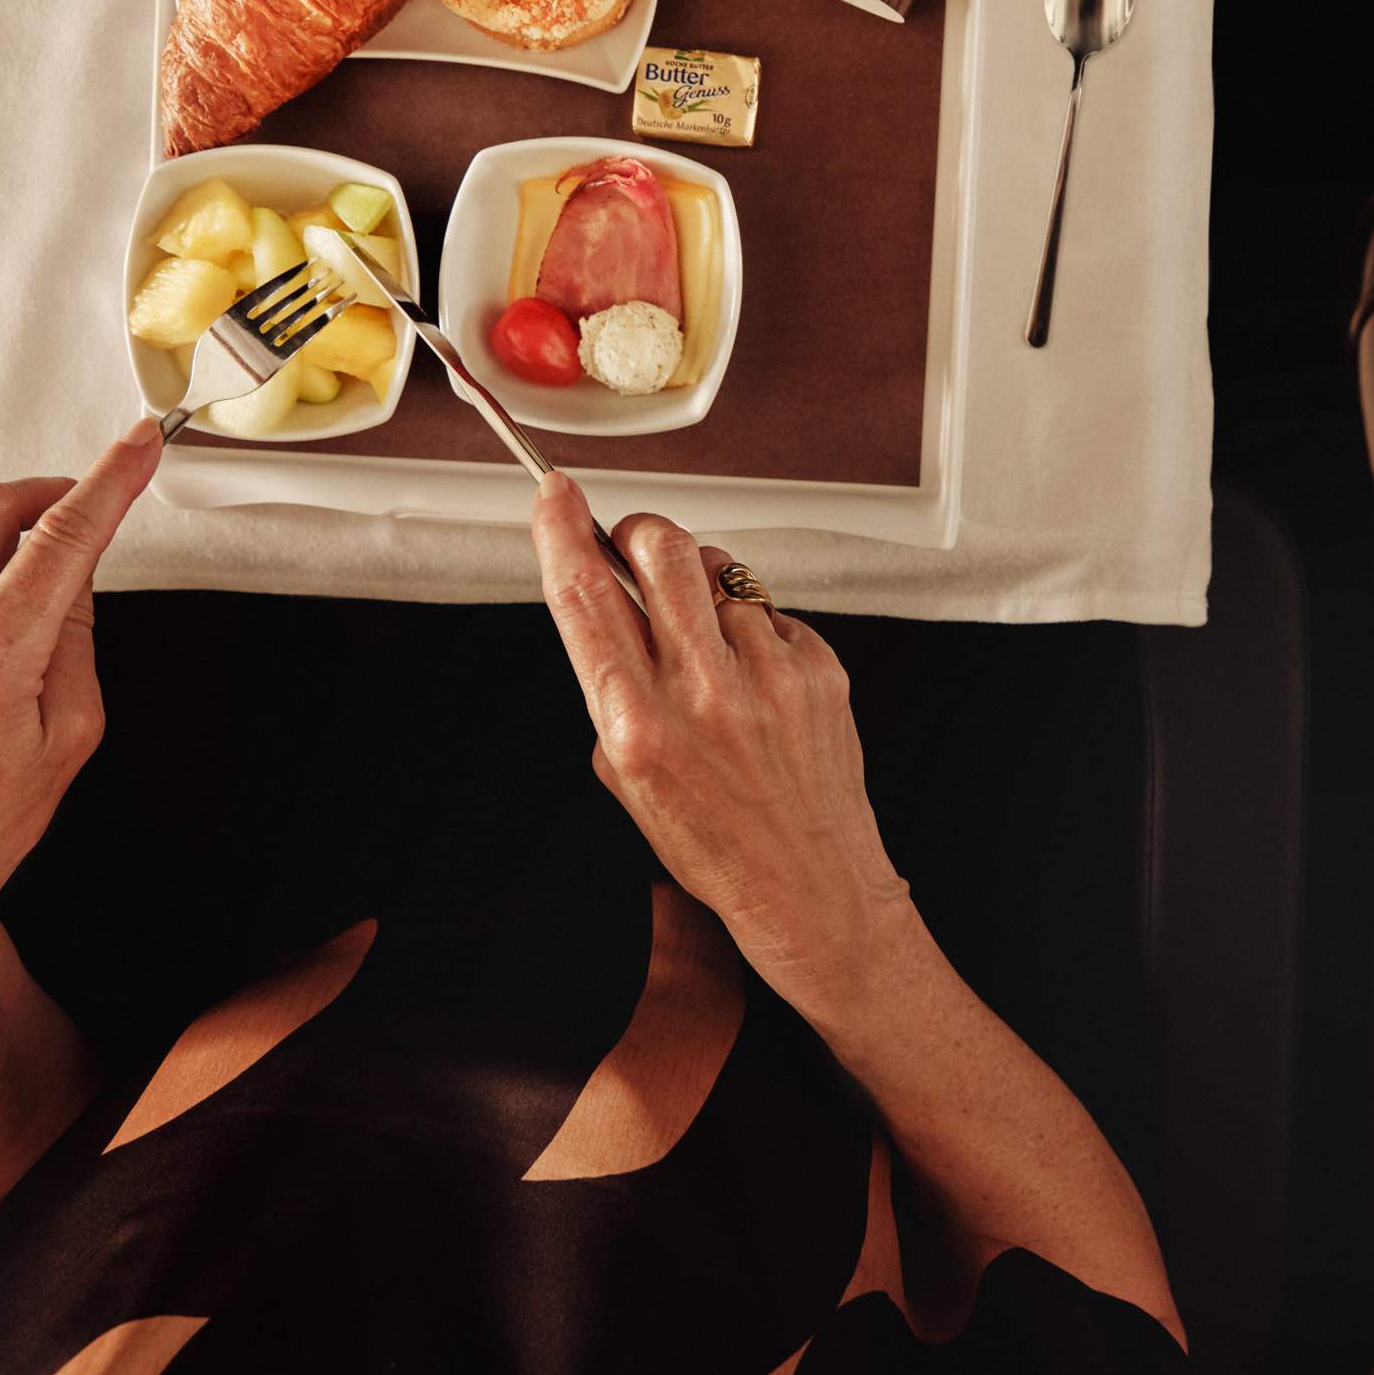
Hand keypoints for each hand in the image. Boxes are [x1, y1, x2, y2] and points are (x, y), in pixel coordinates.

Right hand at [528, 473, 910, 1010]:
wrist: (807, 883)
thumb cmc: (711, 837)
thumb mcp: (624, 773)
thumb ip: (609, 682)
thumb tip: (600, 591)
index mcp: (637, 725)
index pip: (584, 598)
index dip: (560, 530)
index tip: (554, 491)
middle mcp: (703, 692)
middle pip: (661, 547)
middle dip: (639, 531)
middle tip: (635, 548)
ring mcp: (768, 675)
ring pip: (719, 572)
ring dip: (701, 591)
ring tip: (710, 652)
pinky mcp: (819, 666)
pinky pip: (768, 609)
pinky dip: (752, 630)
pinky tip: (755, 682)